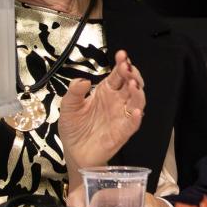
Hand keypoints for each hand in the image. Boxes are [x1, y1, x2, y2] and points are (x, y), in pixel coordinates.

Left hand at [59, 50, 145, 191]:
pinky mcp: (123, 132)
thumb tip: (82, 80)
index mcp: (107, 91)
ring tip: (133, 84)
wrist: (74, 152)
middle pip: (132, 84)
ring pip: (137, 101)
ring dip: (138, 93)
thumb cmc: (74, 128)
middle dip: (133, 74)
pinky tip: (135, 111)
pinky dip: (136, 118)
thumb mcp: (69, 107)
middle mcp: (118, 101)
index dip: (122, 63)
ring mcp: (122, 116)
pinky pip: (133, 124)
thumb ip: (74, 92)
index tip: (121, 55)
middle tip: (127, 68)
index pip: (119, 74)